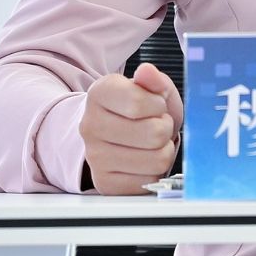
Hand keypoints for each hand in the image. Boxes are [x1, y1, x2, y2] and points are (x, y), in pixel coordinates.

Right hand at [81, 63, 183, 194]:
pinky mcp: (105, 183)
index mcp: (99, 94)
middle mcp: (90, 126)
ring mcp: (94, 157)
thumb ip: (153, 79)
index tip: (156, 105)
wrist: (118, 135)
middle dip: (165, 128)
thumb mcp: (151, 88)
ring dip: (164, 151)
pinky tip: (144, 160)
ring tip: (152, 143)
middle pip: (153, 133)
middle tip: (157, 125)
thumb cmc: (139, 110)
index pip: (138, 103)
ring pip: (157, 160)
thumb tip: (147, 72)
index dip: (158, 105)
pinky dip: (154, 172)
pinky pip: (149, 182)